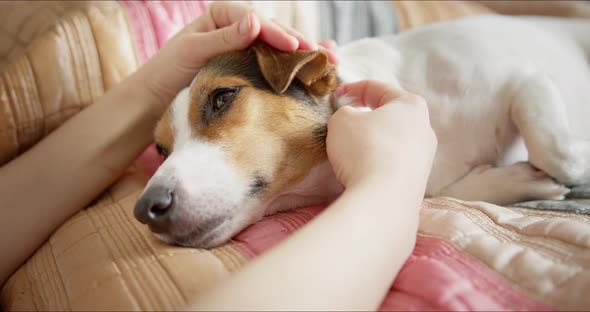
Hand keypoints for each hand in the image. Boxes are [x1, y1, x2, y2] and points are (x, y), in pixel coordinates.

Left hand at [134, 1, 337, 110]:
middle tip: (323, 54)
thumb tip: (255, 21)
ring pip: (280, 47)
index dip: (278, 33)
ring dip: (306, 54)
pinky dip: (297, 65)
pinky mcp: (250, 67)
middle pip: (274, 32)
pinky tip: (319, 64)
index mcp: (223, 15)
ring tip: (330, 60)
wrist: (157, 99)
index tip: (295, 47)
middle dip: (300, 44)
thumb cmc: (169, 71)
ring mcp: (246, 48)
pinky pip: (276, 62)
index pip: (256, 21)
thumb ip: (224, 37)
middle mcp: (238, 28)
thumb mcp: (194, 51)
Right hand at [326, 80, 436, 194]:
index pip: (377, 89)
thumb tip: (352, 121)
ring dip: (372, 142)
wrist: (384, 201)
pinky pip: (393, 165)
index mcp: (411, 105)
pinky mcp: (419, 182)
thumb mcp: (342, 120)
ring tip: (351, 150)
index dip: (351, 89)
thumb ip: (345, 113)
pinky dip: (377, 163)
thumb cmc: (364, 149)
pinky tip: (362, 171)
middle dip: (366, 117)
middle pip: (390, 116)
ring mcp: (425, 158)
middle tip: (345, 123)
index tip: (334, 97)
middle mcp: (425, 129)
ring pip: (393, 142)